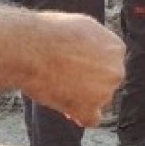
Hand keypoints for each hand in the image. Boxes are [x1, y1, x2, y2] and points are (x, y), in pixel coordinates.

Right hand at [24, 12, 123, 126]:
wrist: (28, 47)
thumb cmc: (47, 33)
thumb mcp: (81, 26)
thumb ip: (95, 41)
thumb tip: (94, 50)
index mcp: (116, 48)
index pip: (109, 63)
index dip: (91, 67)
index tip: (73, 66)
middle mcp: (116, 71)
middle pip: (105, 82)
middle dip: (88, 83)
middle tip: (61, 78)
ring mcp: (104, 91)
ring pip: (97, 100)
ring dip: (80, 97)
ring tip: (54, 86)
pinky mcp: (87, 108)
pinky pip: (91, 119)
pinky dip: (80, 116)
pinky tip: (69, 112)